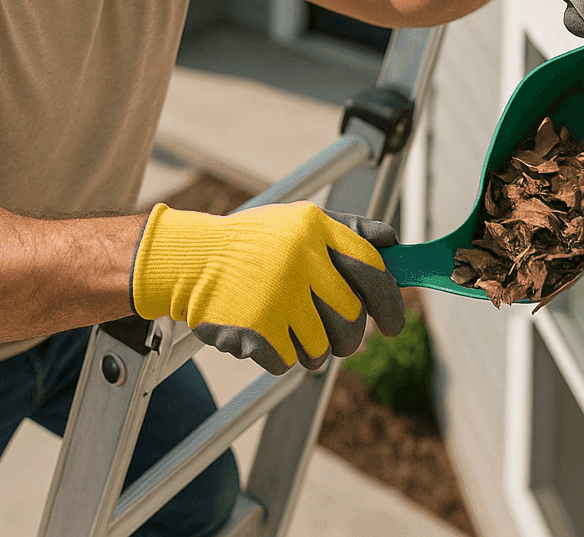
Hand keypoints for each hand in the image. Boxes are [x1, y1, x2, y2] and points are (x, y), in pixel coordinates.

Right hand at [131, 201, 404, 374]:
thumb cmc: (253, 243)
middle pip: (351, 319)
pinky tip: (261, 329)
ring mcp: (278, 294)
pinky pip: (288, 362)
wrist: (190, 259)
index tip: (394, 325)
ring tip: (286, 325)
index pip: (373, 270)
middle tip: (332, 335)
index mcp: (315, 228)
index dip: (390, 302)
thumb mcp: (298, 222)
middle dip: (347, 336)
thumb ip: (348, 230)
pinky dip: (278, 355)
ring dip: (309, 347)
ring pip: (322, 347)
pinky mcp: (255, 327)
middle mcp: (300, 258)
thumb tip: (393, 241)